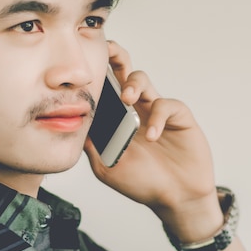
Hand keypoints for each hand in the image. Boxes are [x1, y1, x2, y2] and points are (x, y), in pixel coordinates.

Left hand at [84, 41, 223, 241]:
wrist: (175, 198)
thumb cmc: (143, 182)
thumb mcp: (107, 167)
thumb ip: (91, 147)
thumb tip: (72, 127)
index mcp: (117, 116)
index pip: (104, 86)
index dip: (96, 71)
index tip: (82, 63)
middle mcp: (136, 107)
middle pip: (124, 71)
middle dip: (115, 56)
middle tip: (107, 52)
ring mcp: (156, 110)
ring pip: (143, 80)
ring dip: (132, 85)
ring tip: (127, 99)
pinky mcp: (178, 116)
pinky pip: (166, 105)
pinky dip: (157, 117)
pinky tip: (152, 135)